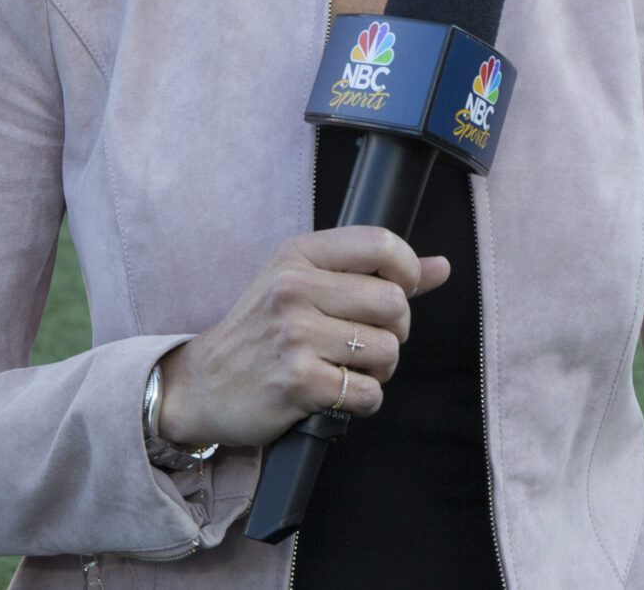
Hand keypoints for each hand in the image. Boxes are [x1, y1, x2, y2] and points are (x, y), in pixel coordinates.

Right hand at [153, 227, 450, 448]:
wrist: (202, 385)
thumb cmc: (262, 332)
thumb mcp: (305, 284)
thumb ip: (374, 273)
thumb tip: (441, 268)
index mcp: (298, 255)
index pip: (381, 243)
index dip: (409, 270)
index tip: (401, 291)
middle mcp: (294, 289)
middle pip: (394, 302)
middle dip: (396, 330)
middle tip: (369, 342)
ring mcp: (294, 336)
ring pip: (386, 350)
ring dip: (379, 370)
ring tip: (349, 369)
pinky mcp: (296, 383)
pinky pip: (367, 392)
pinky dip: (363, 400)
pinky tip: (338, 393)